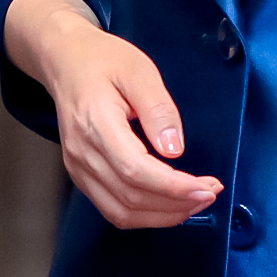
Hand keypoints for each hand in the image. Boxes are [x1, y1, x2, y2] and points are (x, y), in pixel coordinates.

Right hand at [3, 0, 222, 228]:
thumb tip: (175, 150)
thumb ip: (159, 110)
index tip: (207, 187)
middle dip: (176, 204)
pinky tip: (167, 205)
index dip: (174, 187)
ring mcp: (78, 167)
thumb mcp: (139, 71)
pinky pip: (112, 209)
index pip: (135, 170)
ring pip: (121, 212)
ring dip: (162, 216)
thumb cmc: (102, 61)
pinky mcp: (81, 174)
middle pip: (131, 198)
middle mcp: (82, 152)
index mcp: (96, 123)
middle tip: (210, 193)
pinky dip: (144, 215)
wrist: (66, 61)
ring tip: (194, 203)